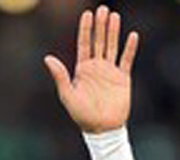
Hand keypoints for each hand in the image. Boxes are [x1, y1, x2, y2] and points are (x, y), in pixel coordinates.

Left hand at [44, 5, 138, 133]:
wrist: (101, 128)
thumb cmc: (82, 115)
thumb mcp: (67, 94)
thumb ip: (60, 76)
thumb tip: (47, 58)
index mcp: (82, 69)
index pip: (84, 44)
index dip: (86, 29)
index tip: (87, 14)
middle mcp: (96, 67)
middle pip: (99, 41)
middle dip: (100, 25)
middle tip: (103, 8)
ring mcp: (110, 71)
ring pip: (112, 46)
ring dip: (113, 32)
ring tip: (114, 16)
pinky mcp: (123, 78)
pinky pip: (127, 60)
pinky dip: (130, 48)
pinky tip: (132, 35)